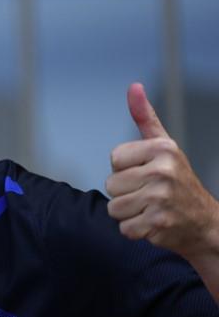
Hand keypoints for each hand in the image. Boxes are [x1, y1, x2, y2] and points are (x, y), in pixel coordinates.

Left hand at [106, 83, 218, 260]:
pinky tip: (152, 223)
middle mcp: (163, 170)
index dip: (125, 169)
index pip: (114, 158)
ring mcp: (161, 197)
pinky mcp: (158, 222)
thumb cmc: (177, 181)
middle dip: (126, 193)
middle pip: (111, 184)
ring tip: (150, 208)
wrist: (205, 223)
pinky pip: (124, 227)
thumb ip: (144, 117)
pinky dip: (135, 230)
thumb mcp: (164, 146)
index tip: (146, 172)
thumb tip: (134, 87)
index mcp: (163, 148)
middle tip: (150, 194)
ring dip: (129, 213)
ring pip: (114, 208)